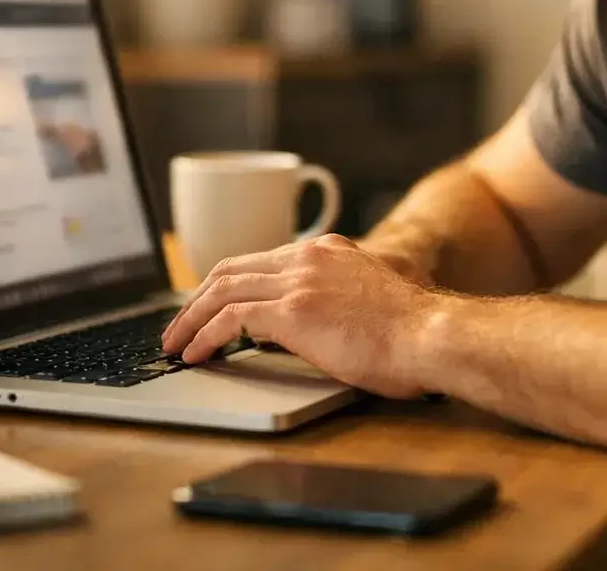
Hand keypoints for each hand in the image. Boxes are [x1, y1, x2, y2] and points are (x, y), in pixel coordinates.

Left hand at [160, 234, 442, 398]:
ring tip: (175, 344)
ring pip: (222, 289)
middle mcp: (310, 256)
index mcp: (329, 251)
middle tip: (179, 325)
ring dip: (190, 318)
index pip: (262, 260)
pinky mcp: (293, 310)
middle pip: (233, 268)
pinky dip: (205, 335)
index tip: (211, 307)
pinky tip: (195, 354)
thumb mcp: (372, 301)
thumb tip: (319, 327)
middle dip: (198, 298)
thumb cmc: (414, 334)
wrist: (432, 335)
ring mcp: (300, 280)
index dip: (228, 284)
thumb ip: (341, 300)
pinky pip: (230, 319)